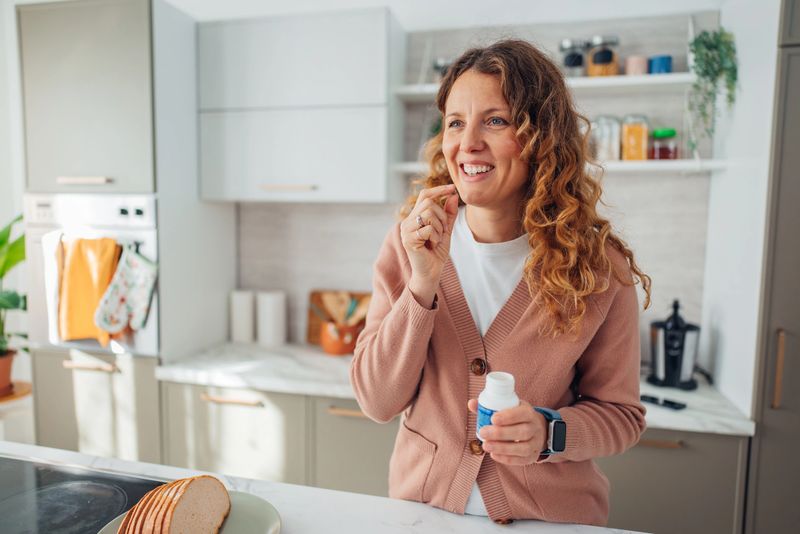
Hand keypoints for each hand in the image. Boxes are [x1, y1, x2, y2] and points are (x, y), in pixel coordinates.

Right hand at [400, 184, 458, 301]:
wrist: (431, 272)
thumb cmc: (436, 252)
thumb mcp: (446, 230)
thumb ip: (448, 214)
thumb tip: (453, 195)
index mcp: (415, 217)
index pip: (424, 195)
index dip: (438, 189)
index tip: (452, 188)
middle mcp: (407, 221)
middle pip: (429, 203)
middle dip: (442, 216)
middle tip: (443, 230)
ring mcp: (406, 230)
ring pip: (428, 214)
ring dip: (439, 227)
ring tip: (436, 239)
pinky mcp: (408, 239)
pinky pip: (428, 228)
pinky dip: (436, 237)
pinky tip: (432, 245)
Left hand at [467, 398, 548, 464]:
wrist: (536, 430)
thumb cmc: (516, 417)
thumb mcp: (508, 408)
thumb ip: (489, 406)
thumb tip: (471, 403)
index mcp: (529, 413)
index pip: (522, 414)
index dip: (508, 416)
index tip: (493, 418)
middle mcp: (535, 428)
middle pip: (522, 432)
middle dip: (500, 433)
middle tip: (483, 433)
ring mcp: (535, 443)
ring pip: (523, 448)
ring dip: (502, 448)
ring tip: (485, 445)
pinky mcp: (532, 456)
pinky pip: (521, 460)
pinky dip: (506, 458)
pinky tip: (493, 454)